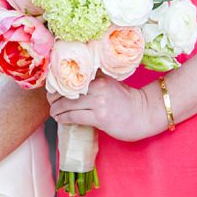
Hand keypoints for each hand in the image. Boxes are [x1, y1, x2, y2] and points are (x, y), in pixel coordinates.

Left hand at [48, 76, 166, 141]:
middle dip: (55, 98)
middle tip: (51, 102)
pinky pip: (74, 116)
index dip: (59, 84)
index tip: (52, 89)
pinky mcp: (100, 117)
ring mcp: (99, 102)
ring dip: (56, 109)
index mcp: (100, 77)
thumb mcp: (111, 84)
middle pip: (67, 91)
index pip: (73, 78)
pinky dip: (64, 118)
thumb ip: (96, 81)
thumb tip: (74, 85)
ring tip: (53, 112)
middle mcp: (99, 87)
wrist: (145, 113)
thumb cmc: (128, 101)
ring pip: (68, 104)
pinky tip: (60, 119)